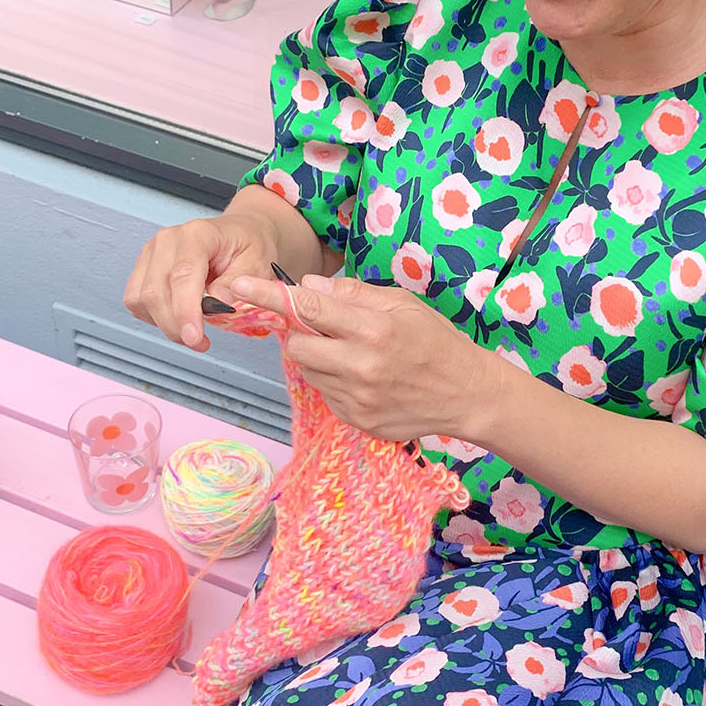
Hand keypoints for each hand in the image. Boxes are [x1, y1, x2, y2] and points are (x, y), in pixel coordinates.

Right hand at [124, 216, 276, 351]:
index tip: (194, 338)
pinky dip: (153, 316)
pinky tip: (176, 316)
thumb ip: (239, 284)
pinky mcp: (144, 266)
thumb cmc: (248, 245)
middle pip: (156, 291)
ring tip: (191, 329)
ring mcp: (152, 252)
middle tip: (199, 343)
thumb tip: (217, 305)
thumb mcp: (258, 263)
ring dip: (163, 323)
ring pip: (140, 298)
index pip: (183, 275)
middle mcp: (168, 240)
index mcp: (198, 234)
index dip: (185, 310)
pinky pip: (136, 300)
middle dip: (175, 326)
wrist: (239, 233)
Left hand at [230, 273, 489, 441]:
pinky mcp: (357, 420)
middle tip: (325, 328)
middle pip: (298, 344)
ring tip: (354, 354)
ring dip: (319, 358)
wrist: (466, 395)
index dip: (269, 296)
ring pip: (308, 370)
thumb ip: (354, 295)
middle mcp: (361, 366)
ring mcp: (358, 398)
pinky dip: (335, 381)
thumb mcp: (403, 304)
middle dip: (301, 332)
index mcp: (374, 329)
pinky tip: (365, 378)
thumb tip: (310, 285)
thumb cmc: (436, 341)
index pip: (308, 308)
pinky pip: (326, 394)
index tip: (238, 285)